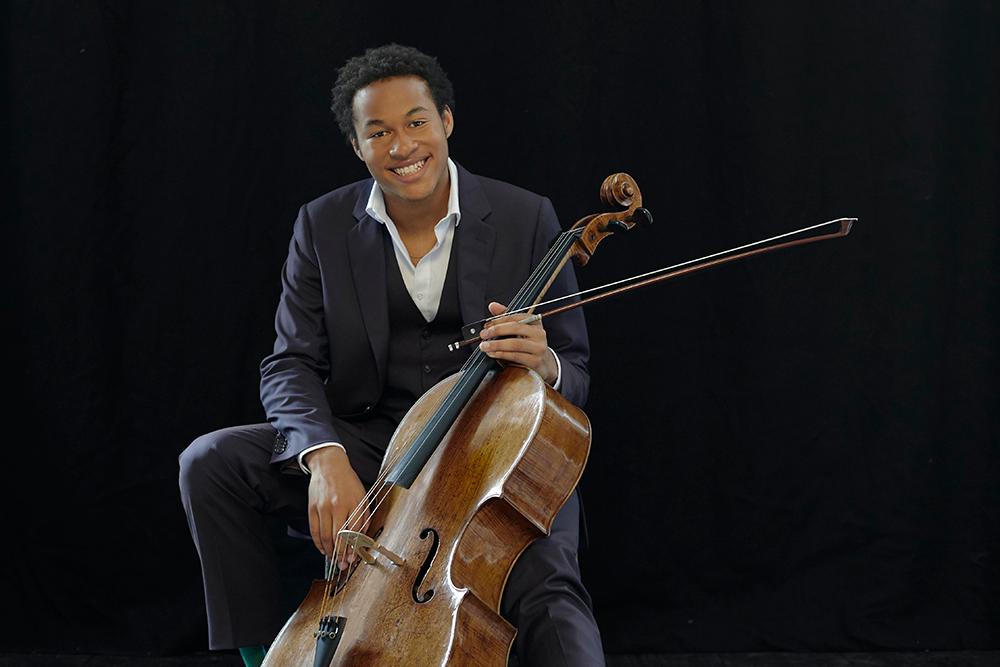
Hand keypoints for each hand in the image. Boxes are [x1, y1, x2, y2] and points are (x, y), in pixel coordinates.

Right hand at [305, 446, 368, 568]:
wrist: (329, 465)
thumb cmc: (348, 482)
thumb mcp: (362, 496)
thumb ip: (364, 516)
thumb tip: (362, 536)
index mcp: (353, 503)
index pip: (353, 531)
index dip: (353, 548)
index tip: (353, 558)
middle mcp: (337, 506)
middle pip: (338, 537)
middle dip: (341, 555)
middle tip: (343, 565)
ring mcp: (322, 508)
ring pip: (325, 537)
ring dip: (329, 552)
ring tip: (334, 560)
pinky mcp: (312, 508)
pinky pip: (314, 531)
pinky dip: (318, 543)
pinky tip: (323, 549)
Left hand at [478, 301, 558, 384]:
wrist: (543, 363)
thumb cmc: (527, 344)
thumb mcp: (517, 329)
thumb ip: (505, 317)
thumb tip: (493, 305)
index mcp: (535, 321)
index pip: (516, 317)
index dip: (499, 320)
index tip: (487, 325)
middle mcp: (539, 333)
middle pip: (516, 328)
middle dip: (497, 331)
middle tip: (484, 335)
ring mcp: (538, 347)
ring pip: (515, 344)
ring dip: (497, 344)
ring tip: (485, 346)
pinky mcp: (535, 361)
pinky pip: (516, 356)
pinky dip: (502, 354)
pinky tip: (493, 353)